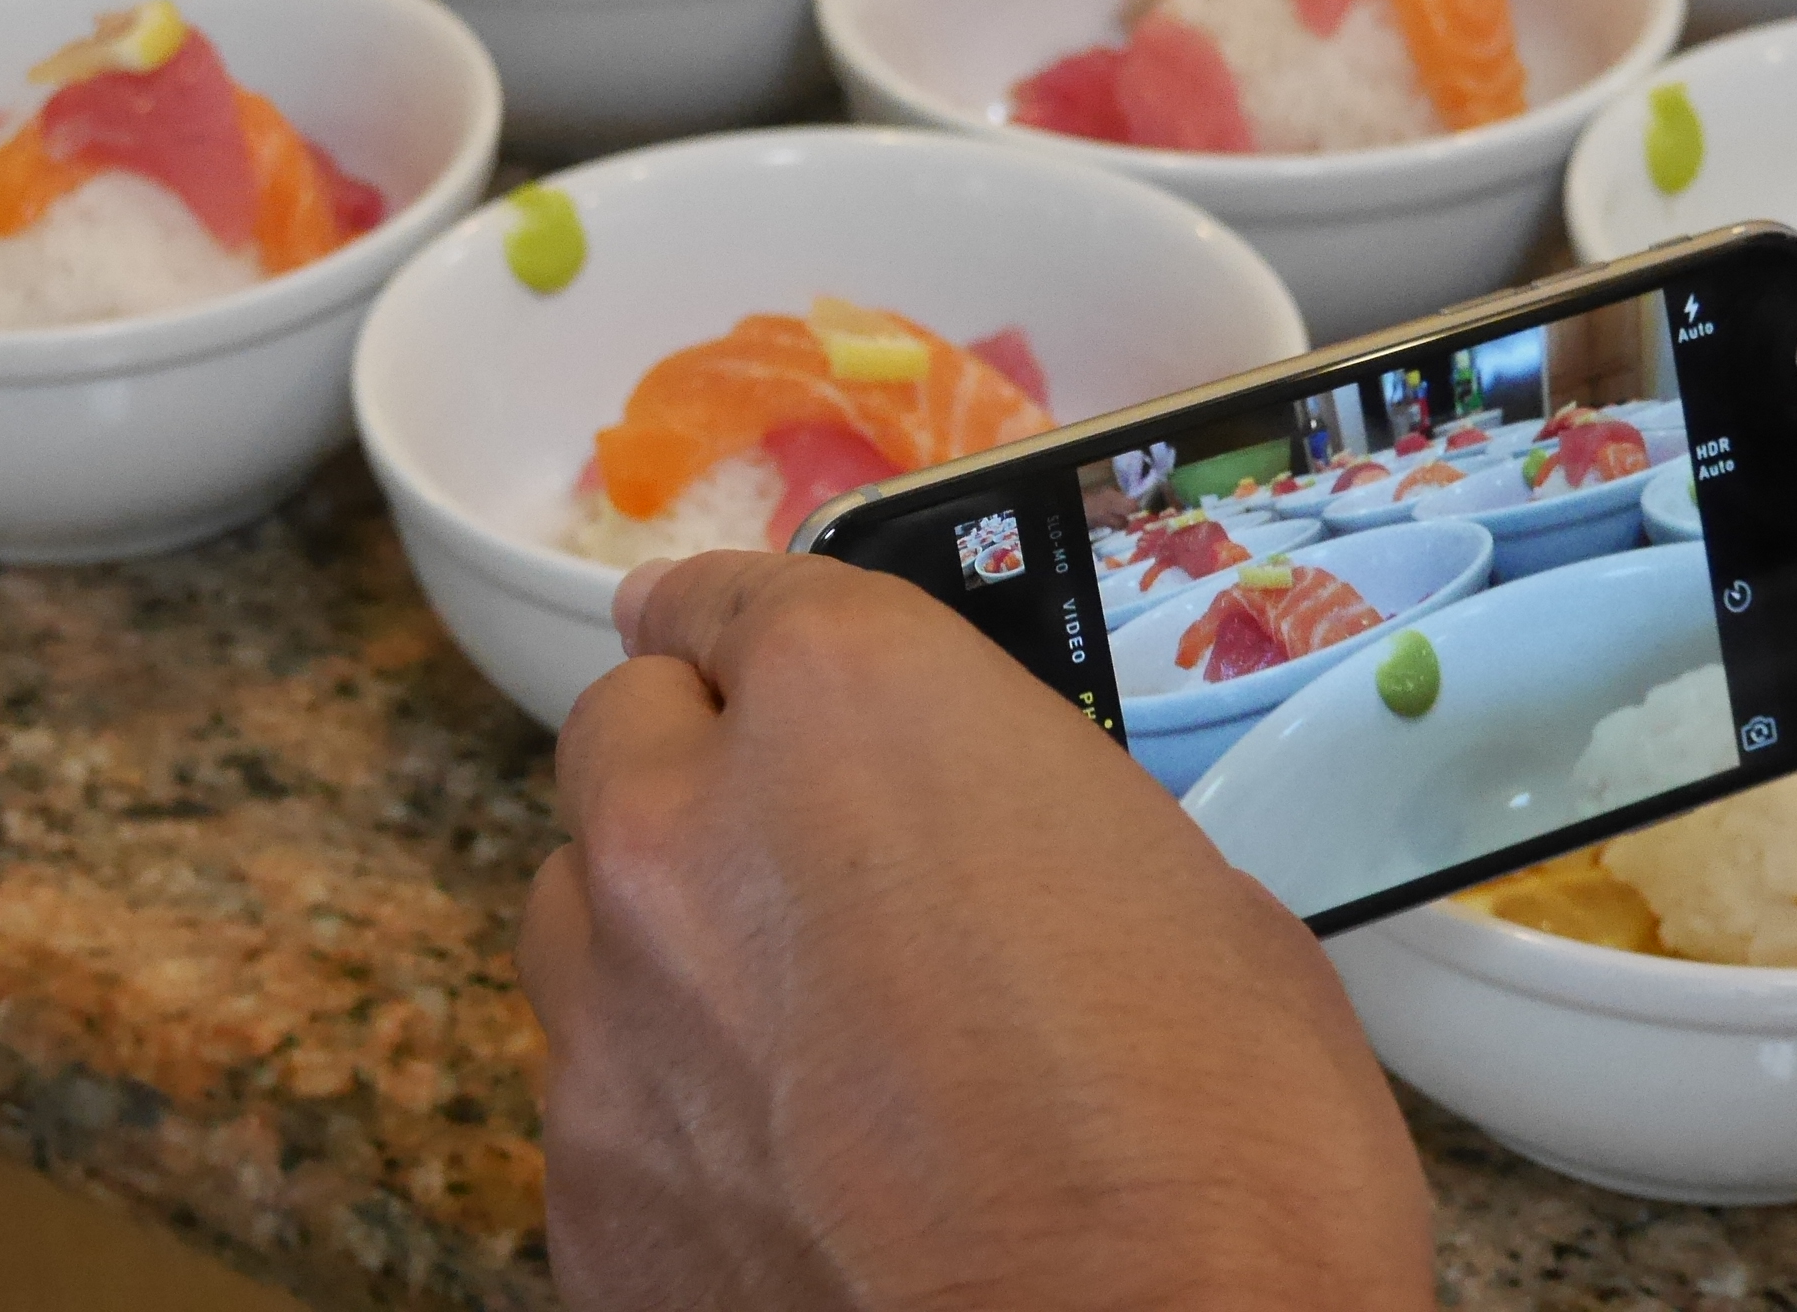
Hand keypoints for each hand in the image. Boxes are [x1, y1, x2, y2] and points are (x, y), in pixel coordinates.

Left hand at [520, 550, 1432, 1311]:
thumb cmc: (1216, 1153)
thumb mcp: (1191, 904)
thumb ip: (1028, 827)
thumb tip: (1001, 862)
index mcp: (846, 708)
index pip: (728, 599)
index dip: (744, 630)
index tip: (740, 652)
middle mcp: (688, 830)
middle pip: (619, 737)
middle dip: (694, 775)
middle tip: (797, 853)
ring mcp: (611, 1020)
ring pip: (579, 917)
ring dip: (663, 939)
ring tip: (788, 1031)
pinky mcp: (580, 1196)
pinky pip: (592, 1099)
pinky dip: (665, 1111)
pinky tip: (781, 1176)